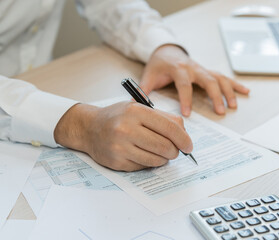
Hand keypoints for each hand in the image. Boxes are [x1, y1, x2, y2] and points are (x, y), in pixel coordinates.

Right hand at [54, 102, 192, 170]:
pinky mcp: (117, 162)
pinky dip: (149, 162)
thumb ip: (163, 118)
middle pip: (165, 146)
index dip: (184, 139)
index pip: (169, 127)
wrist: (89, 128)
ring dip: (163, 158)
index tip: (189, 146)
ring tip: (158, 151)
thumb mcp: (139, 108)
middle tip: (175, 151)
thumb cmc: (118, 117)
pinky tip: (142, 154)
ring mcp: (120, 147)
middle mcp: (126, 129)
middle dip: (175, 151)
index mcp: (135, 111)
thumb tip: (184, 135)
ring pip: (156, 160)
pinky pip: (144, 167)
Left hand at [139, 45, 249, 115]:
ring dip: (228, 92)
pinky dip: (235, 84)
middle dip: (215, 96)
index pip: (184, 85)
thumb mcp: (148, 75)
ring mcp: (203, 69)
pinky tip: (245, 92)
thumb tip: (136, 105)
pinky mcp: (207, 71)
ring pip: (219, 78)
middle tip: (220, 112)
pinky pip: (224, 77)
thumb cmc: (158, 64)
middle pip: (208, 81)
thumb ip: (143, 89)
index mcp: (179, 69)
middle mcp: (194, 68)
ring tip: (233, 106)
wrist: (166, 50)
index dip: (186, 99)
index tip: (187, 114)